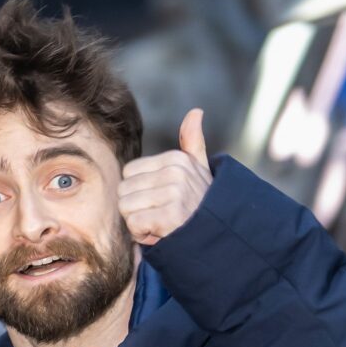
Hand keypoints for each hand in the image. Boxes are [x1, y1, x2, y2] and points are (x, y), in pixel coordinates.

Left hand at [118, 108, 211, 245]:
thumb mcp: (200, 170)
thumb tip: (196, 111)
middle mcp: (176, 172)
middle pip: (123, 191)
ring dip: (138, 223)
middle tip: (159, 216)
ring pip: (126, 207)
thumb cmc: (203, 203)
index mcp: (176, 159)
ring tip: (160, 225)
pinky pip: (134, 223)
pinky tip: (160, 234)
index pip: (129, 173)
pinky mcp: (171, 215)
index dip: (139, 192)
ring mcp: (174, 193)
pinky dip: (142, 235)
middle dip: (136, 209)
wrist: (221, 235)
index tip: (160, 202)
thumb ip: (193, 142)